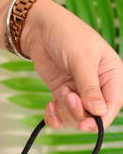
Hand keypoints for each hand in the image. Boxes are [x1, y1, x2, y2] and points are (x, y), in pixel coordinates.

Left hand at [22, 0, 122, 130]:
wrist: (40, 30)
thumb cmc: (67, 35)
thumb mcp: (81, 58)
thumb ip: (89, 86)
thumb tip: (98, 111)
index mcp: (111, 75)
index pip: (112, 106)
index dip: (99, 119)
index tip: (84, 124)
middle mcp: (98, 87)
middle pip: (92, 117)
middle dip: (77, 114)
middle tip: (66, 97)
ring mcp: (79, 93)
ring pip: (75, 119)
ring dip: (64, 113)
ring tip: (59, 95)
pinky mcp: (63, 96)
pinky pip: (61, 117)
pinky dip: (54, 117)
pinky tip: (49, 105)